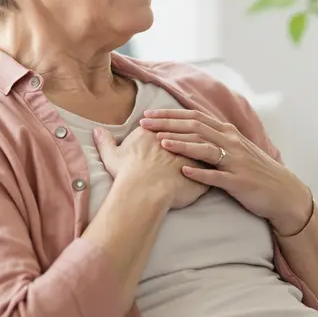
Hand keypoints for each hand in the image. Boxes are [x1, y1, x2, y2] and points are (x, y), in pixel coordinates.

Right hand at [94, 126, 209, 209]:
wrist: (143, 192)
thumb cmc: (127, 175)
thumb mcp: (112, 155)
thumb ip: (105, 141)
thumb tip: (96, 130)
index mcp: (157, 132)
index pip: (169, 124)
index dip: (173, 126)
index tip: (178, 128)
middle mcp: (178, 138)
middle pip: (190, 132)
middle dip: (196, 132)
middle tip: (203, 135)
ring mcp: (192, 153)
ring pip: (205, 147)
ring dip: (210, 148)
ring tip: (215, 151)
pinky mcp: (203, 171)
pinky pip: (214, 167)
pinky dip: (217, 168)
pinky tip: (221, 171)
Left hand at [139, 108, 313, 234]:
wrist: (282, 192)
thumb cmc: (254, 171)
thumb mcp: (235, 149)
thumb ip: (214, 139)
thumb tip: (188, 131)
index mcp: (228, 132)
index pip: (194, 117)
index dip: (170, 115)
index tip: (148, 114)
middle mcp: (231, 142)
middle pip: (195, 128)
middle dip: (168, 125)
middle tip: (144, 124)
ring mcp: (235, 161)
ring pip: (205, 148)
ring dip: (182, 144)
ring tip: (160, 143)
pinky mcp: (239, 181)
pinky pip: (217, 176)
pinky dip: (200, 173)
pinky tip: (183, 172)